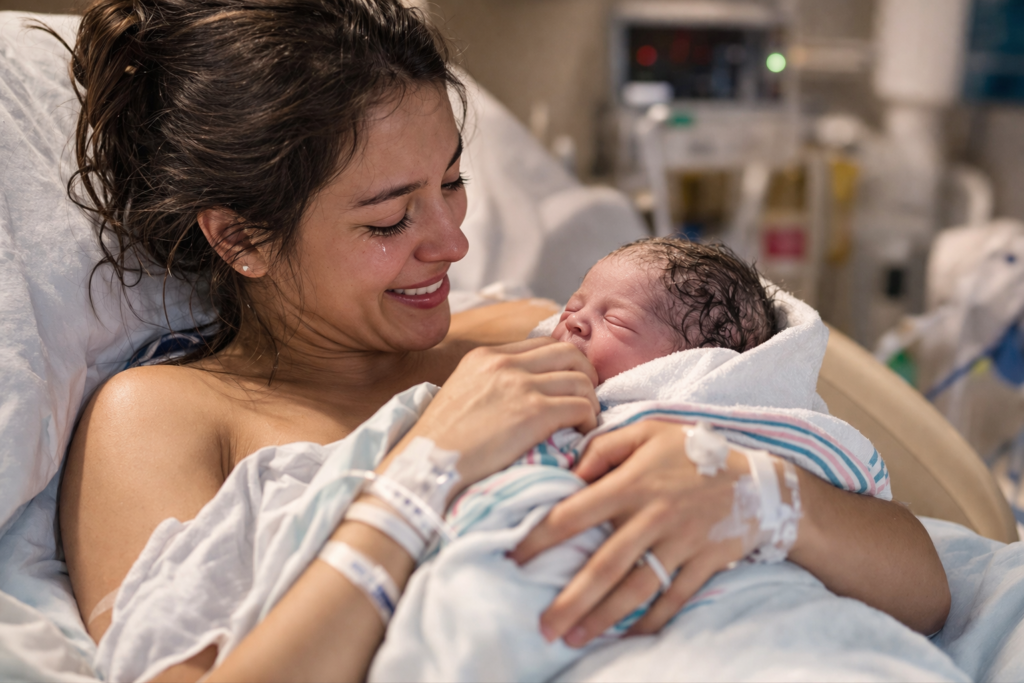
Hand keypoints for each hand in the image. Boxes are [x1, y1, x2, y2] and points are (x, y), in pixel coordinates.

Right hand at [400, 337, 599, 492]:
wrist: (425, 466)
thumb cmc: (441, 443)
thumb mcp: (462, 393)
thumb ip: (492, 382)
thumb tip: (528, 388)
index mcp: (486, 356)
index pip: (544, 344)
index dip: (566, 364)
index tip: (569, 385)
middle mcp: (504, 364)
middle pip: (570, 354)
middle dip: (587, 376)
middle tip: (585, 400)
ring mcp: (519, 386)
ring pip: (582, 380)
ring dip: (590, 402)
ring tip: (582, 422)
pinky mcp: (533, 413)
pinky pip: (581, 407)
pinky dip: (588, 420)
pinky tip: (578, 434)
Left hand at [510, 420, 753, 646]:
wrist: (760, 481)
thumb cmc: (693, 452)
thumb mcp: (648, 431)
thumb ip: (604, 447)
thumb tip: (567, 472)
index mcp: (632, 484)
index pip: (574, 514)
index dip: (540, 539)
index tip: (515, 559)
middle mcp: (652, 517)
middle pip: (603, 566)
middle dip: (570, 600)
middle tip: (542, 626)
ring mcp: (680, 544)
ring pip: (635, 589)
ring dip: (602, 618)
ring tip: (573, 639)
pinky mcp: (703, 564)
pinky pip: (672, 600)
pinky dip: (649, 621)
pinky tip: (625, 636)